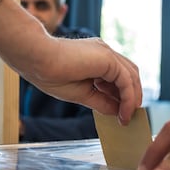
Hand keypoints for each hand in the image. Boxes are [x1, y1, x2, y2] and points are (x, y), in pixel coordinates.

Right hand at [0, 0, 141, 124]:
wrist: (36, 59)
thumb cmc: (50, 74)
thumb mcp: (82, 93)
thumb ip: (101, 101)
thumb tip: (118, 112)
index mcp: (96, 58)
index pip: (118, 75)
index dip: (122, 94)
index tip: (121, 112)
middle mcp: (104, 53)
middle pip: (129, 73)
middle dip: (131, 95)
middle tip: (128, 115)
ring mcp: (107, 53)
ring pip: (131, 76)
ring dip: (132, 98)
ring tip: (127, 117)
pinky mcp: (108, 58)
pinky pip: (126, 80)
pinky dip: (128, 98)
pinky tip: (124, 113)